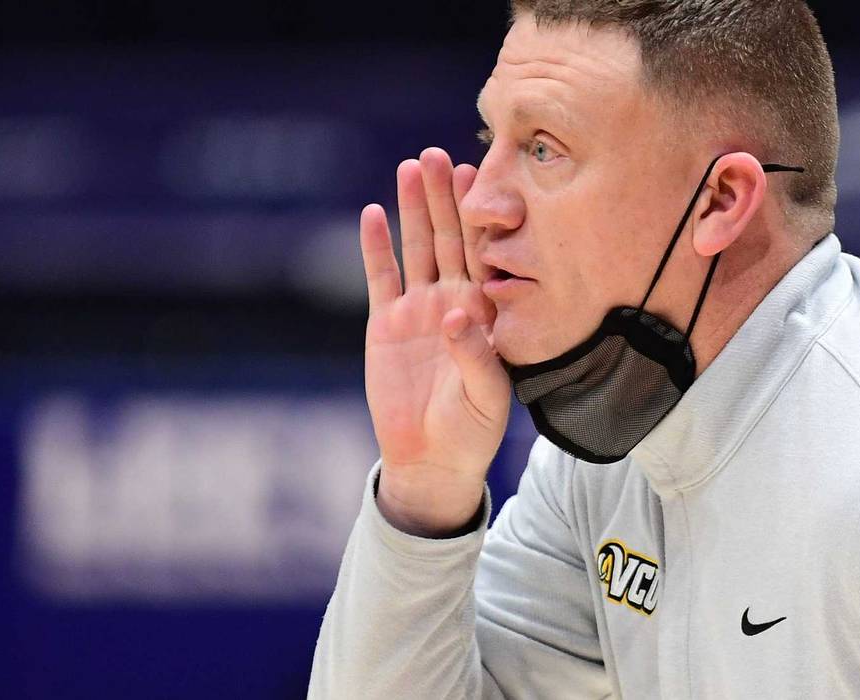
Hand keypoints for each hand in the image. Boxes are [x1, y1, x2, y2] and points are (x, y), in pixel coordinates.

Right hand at [361, 147, 510, 536]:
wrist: (431, 457)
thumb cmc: (472, 428)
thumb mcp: (488, 395)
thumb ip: (477, 354)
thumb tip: (459, 314)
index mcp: (486, 312)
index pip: (485, 255)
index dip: (481, 217)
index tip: (480, 177)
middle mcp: (453, 301)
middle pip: (450, 238)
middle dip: (445, 197)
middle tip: (439, 155)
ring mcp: (417, 309)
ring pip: (416, 247)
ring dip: (413, 208)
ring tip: (410, 167)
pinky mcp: (384, 323)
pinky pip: (381, 276)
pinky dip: (375, 246)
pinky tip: (372, 213)